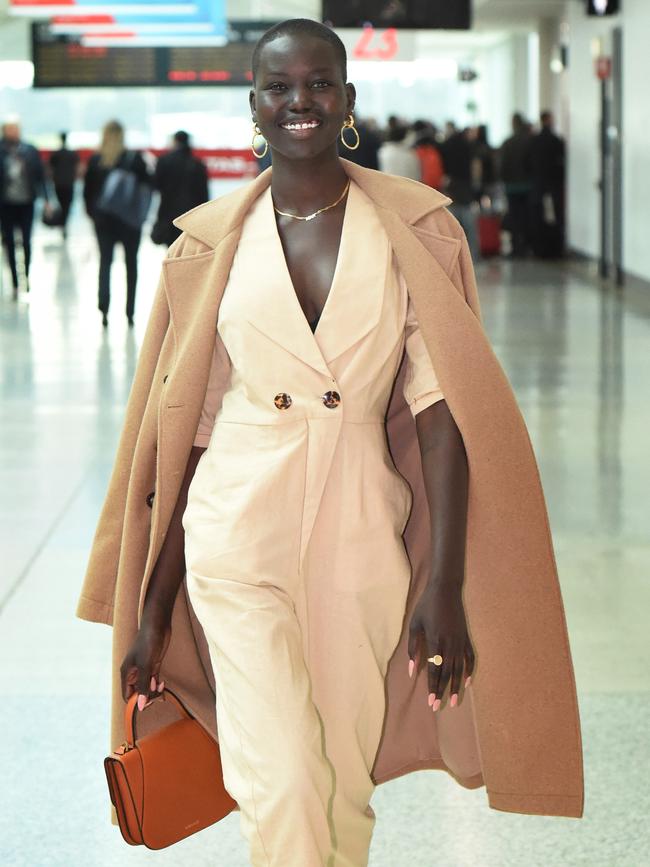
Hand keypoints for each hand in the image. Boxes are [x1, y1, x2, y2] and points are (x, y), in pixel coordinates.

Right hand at [120, 614, 171, 710]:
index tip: (148, 703)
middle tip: (158, 695)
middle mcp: (133, 673)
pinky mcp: (153, 666)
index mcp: (126, 674)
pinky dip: (158, 685)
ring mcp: (143, 670)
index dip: (136, 702)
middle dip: (147, 696)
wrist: (158, 625)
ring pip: (147, 688)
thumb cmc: (148, 643)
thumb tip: (140, 706)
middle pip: (138, 693)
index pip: (127, 696)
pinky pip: (153, 681)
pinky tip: (163, 683)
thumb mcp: (145, 666)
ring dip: (154, 691)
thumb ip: (143, 686)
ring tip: (161, 687)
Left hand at [407, 583, 474, 711]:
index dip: (433, 686)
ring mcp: (460, 641)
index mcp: (435, 640)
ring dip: (457, 686)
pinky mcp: (466, 637)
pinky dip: (470, 671)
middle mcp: (450, 643)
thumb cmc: (426, 606)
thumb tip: (413, 671)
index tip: (430, 702)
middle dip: (443, 691)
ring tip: (455, 702)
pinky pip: (470, 658)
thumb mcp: (415, 624)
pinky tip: (467, 683)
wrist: (446, 589)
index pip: (435, 669)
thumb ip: (413, 648)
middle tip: (438, 707)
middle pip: (447, 673)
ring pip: (459, 669)